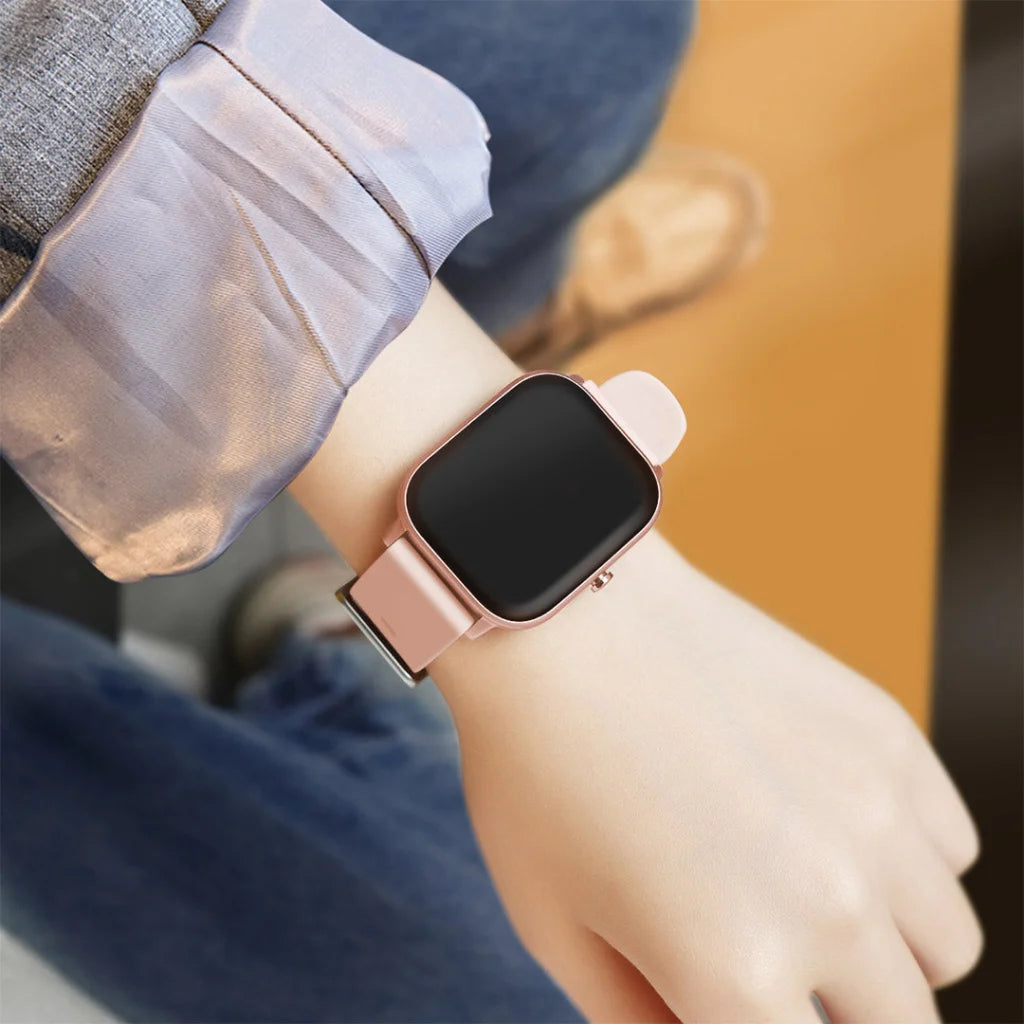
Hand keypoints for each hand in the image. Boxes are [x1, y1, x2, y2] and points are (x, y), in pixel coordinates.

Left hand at [439, 532, 981, 1022]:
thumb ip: (638, 1023)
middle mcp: (829, 906)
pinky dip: (906, 859)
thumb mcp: (555, 927)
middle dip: (841, 1018)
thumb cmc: (536, 767)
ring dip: (888, 946)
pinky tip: (831, 821)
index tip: (735, 1000)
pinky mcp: (890, 738)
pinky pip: (950, 847)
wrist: (565, 616)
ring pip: (944, 946)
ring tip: (808, 894)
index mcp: (736, 974)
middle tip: (777, 970)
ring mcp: (874, 814)